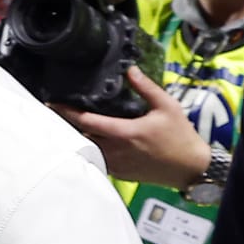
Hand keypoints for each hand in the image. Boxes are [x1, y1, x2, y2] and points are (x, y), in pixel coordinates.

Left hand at [53, 66, 209, 188]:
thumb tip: (130, 69)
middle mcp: (115, 150)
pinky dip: (90, 150)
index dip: (66, 112)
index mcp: (123, 133)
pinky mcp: (119, 174)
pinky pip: (98, 160)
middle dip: (67, 124)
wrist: (191, 168)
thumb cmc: (180, 136)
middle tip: (55, 111)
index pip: (86, 121)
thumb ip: (146, 88)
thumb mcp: (167, 107)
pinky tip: (88, 139)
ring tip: (66, 124)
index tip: (51, 103)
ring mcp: (116, 164)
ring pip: (88, 150)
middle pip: (81, 136)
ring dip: (78, 138)